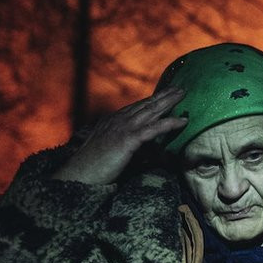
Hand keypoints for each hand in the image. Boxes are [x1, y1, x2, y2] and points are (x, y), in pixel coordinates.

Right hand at [51, 87, 186, 184]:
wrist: (79, 174)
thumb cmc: (93, 167)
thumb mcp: (110, 150)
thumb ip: (125, 144)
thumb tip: (143, 146)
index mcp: (113, 121)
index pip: (136, 107)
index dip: (152, 99)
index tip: (165, 93)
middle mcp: (118, 120)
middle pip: (146, 104)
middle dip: (164, 95)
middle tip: (179, 87)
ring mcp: (123, 128)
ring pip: (150, 111)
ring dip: (169, 102)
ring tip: (183, 94)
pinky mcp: (127, 139)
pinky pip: (153, 129)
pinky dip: (169, 123)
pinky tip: (182, 121)